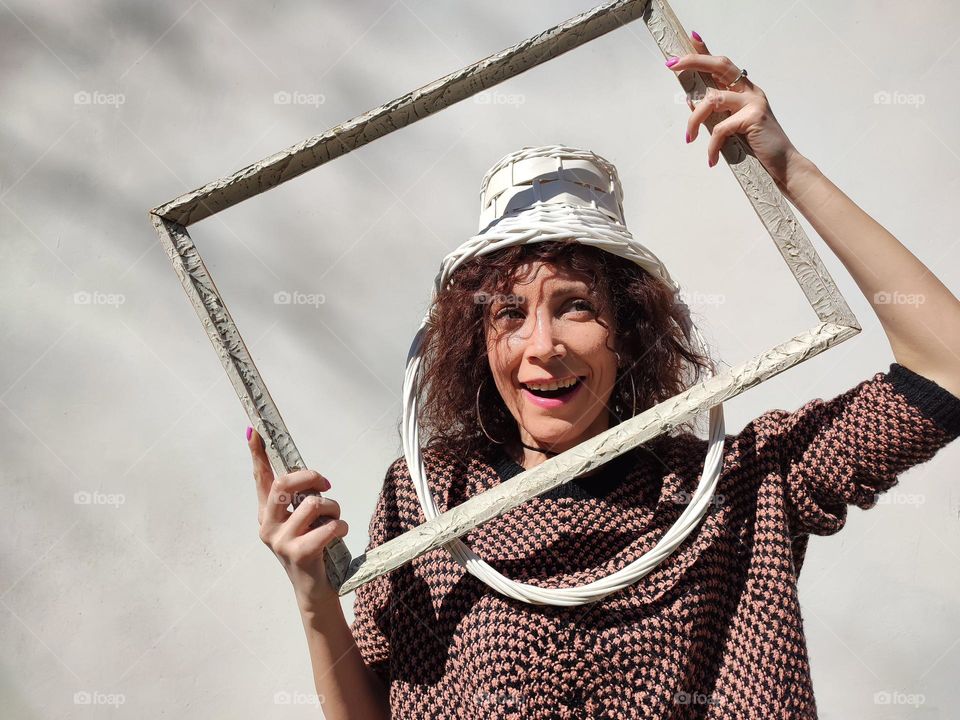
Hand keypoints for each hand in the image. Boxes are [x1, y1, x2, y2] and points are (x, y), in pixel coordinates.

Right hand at [248, 427, 348, 611]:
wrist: (314, 591)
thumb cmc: (313, 550)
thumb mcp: (302, 522)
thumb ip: (299, 500)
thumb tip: (305, 474)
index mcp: (267, 515)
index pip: (261, 479)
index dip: (258, 454)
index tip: (254, 430)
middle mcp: (267, 526)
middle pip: (285, 484)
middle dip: (311, 477)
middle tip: (326, 484)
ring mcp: (280, 541)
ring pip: (313, 504)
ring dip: (333, 509)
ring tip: (334, 521)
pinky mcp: (298, 554)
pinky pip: (328, 526)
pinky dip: (341, 527)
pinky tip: (338, 536)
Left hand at [666, 31, 803, 187]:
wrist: (783, 164)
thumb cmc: (756, 145)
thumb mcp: (732, 126)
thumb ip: (716, 113)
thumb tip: (690, 102)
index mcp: (744, 90)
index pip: (723, 64)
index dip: (706, 50)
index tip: (691, 37)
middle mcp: (750, 90)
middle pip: (719, 65)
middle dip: (694, 61)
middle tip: (672, 65)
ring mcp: (753, 102)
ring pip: (712, 100)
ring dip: (694, 120)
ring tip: (689, 138)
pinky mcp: (753, 118)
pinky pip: (720, 129)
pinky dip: (712, 147)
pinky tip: (712, 160)